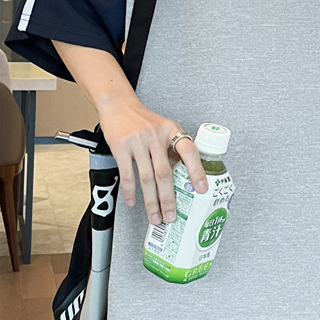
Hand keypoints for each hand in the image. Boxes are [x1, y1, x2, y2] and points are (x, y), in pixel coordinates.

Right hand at [97, 96, 208, 224]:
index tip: (202, 189)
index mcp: (171, 130)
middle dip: (169, 198)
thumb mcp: (163, 127)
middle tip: (171, 216)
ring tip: (154, 215)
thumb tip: (185, 175)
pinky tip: (133, 201)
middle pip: (165, 173)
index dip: (197, 171)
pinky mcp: (120, 147)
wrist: (117, 104)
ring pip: (147, 178)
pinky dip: (130, 191)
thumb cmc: (141, 119)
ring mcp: (137, 142)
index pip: (189, 151)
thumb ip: (172, 147)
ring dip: (151, 201)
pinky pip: (127, 174)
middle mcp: (155, 136)